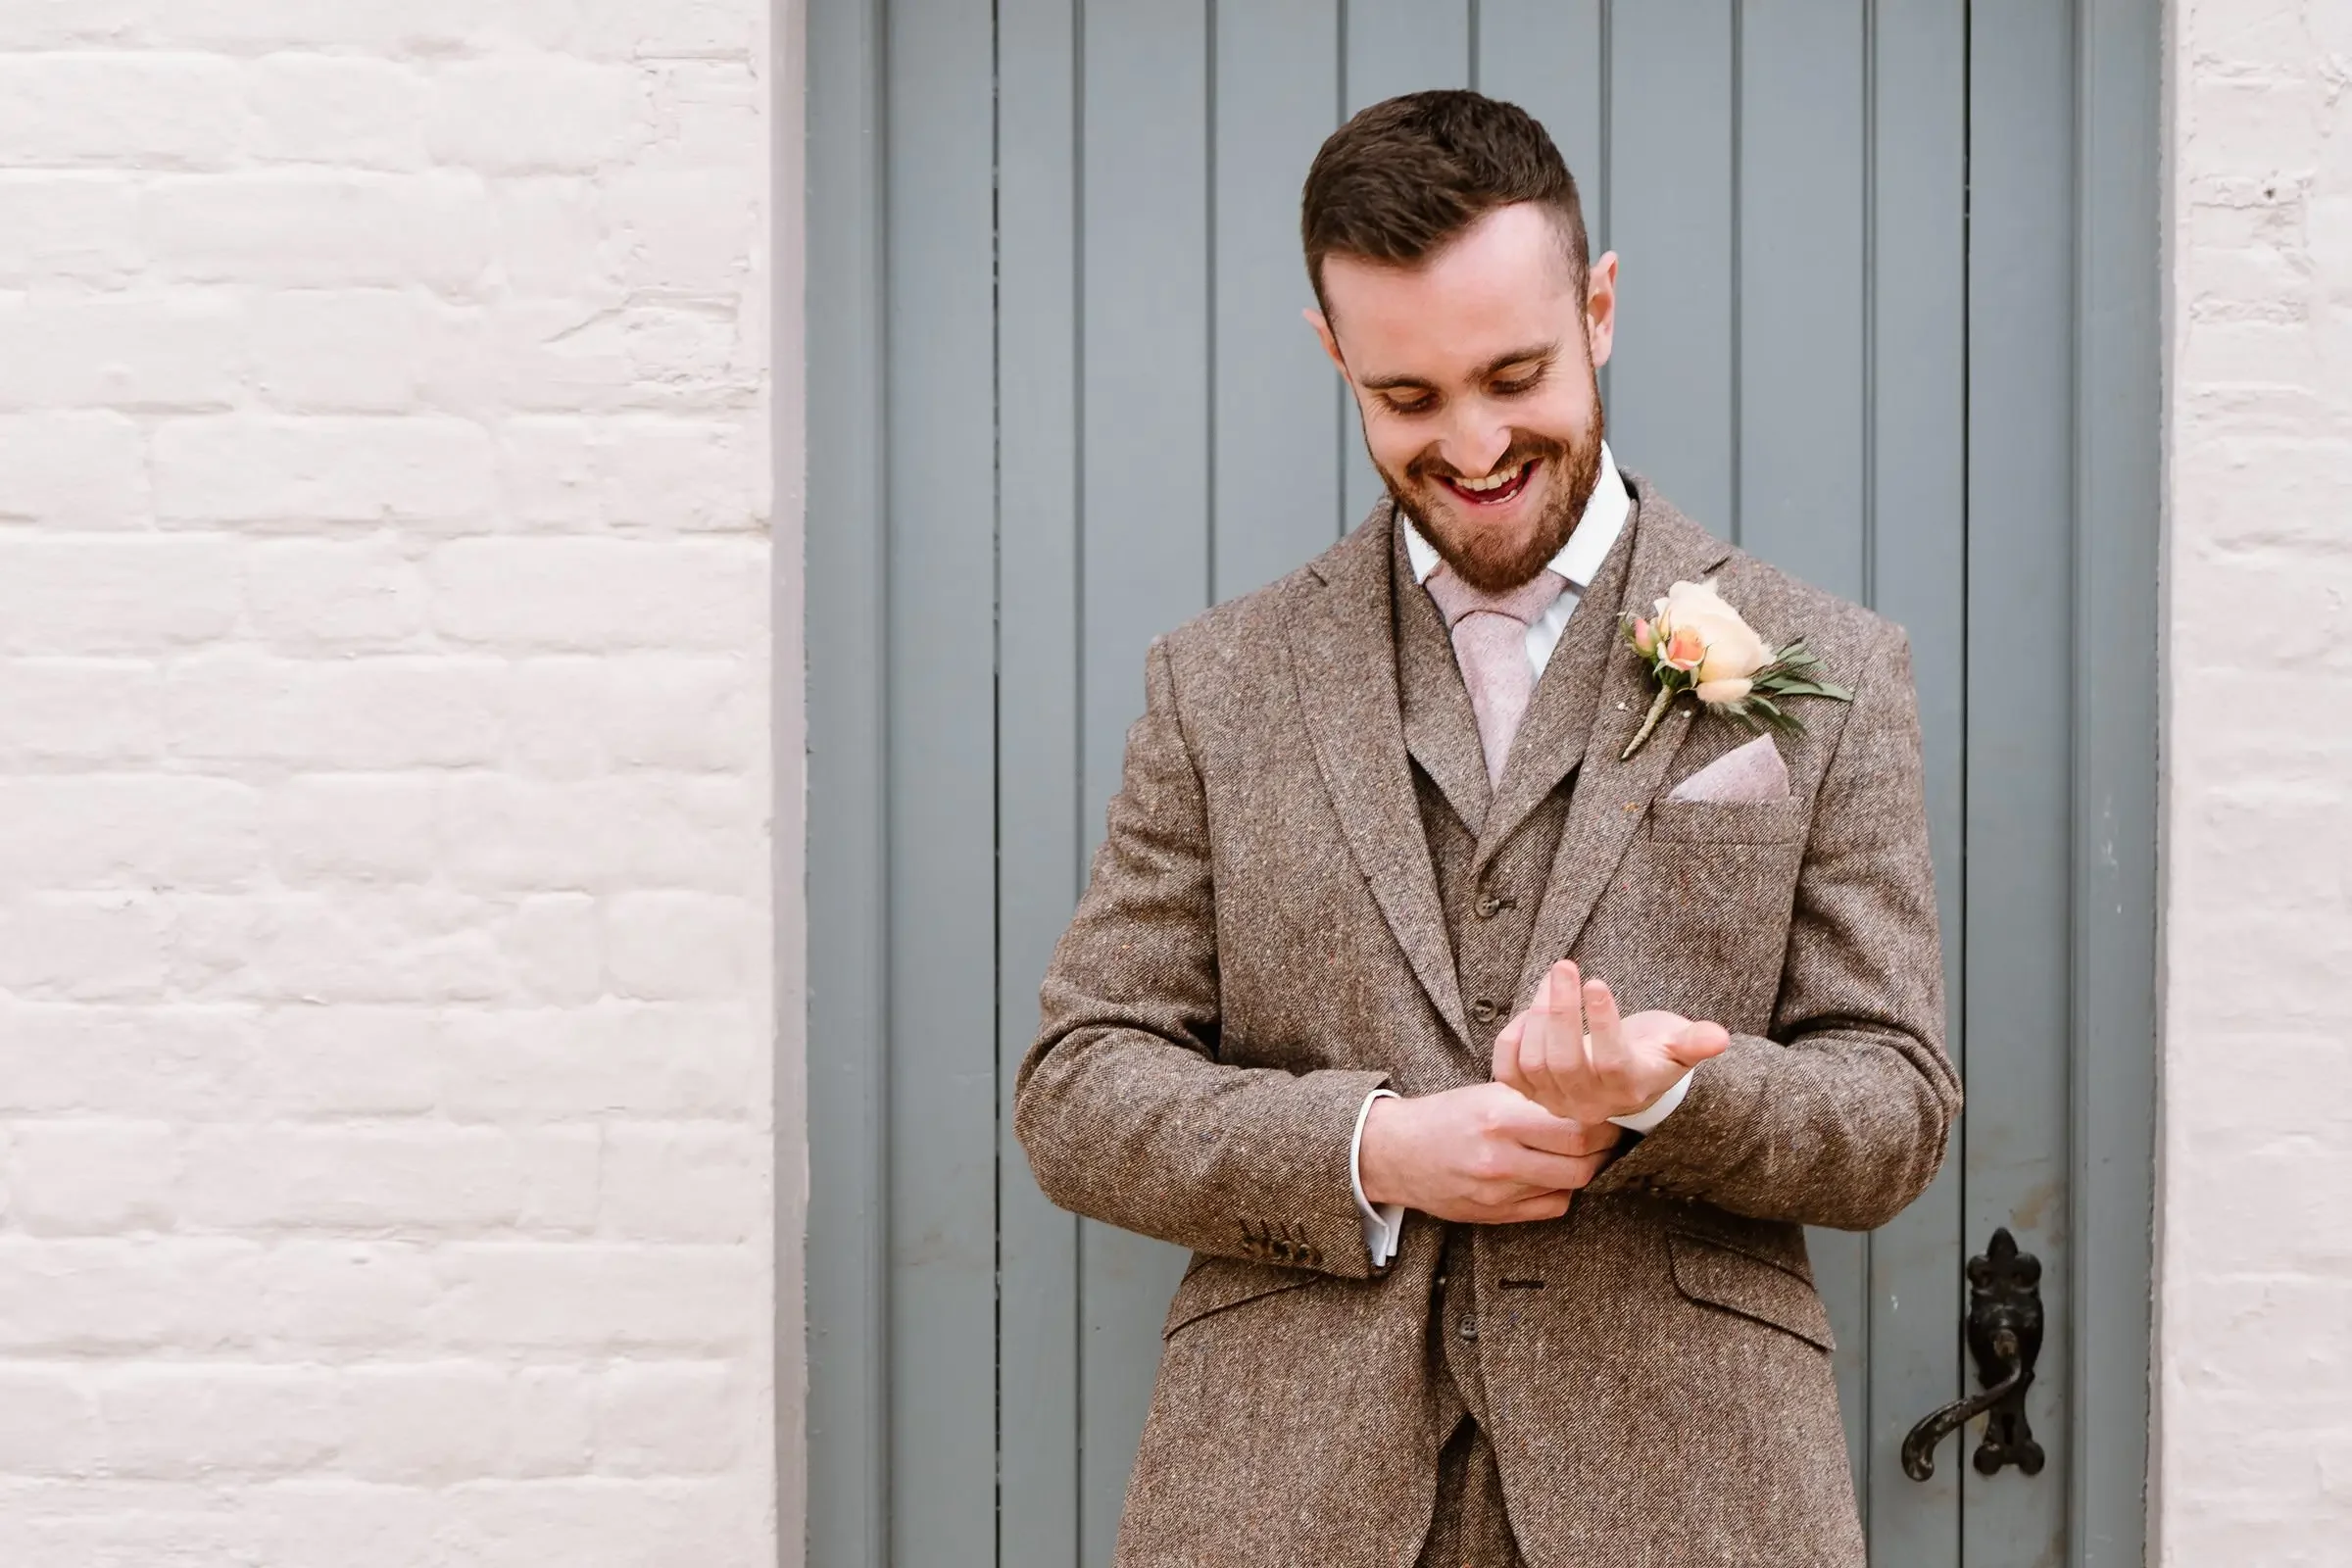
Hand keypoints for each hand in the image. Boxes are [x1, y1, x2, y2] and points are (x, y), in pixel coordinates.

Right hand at [1357, 1081, 1620, 1223]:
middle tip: (1609, 1135)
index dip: (1602, 1122)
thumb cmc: (1443, 1116)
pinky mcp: (1495, 1213)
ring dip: (1586, 1169)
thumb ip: (1532, 1102)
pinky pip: (1551, 1207)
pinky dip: (1562, 1191)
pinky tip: (1556, 1174)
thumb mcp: (1485, 1095)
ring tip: (1586, 1152)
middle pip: (1580, 1162)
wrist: (1395, 1153)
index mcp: (1499, 1117)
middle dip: (1603, 1149)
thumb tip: (1585, 1101)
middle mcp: (1500, 1157)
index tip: (1609, 1112)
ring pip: (1570, 1185)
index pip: (1575, 1127)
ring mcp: (1498, 1190)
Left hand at [1493, 960, 1730, 1125]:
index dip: (1601, 1023)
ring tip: (1554, 977)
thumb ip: (1696, 1042)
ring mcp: (1556, 1101)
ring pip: (1534, 1062)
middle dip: (1559, 1010)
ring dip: (1538, 1014)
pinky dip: (1512, 1038)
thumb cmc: (1653, 1053)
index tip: (1596, 982)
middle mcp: (1589, 1102)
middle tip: (1564, 965)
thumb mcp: (1678, 1045)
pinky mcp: (1529, 1094)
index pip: (1610, 1061)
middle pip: (1564, 1062)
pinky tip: (1529, 1011)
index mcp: (1628, 1087)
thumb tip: (1721, 1038)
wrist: (1624, 1081)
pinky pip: (1508, 1071)